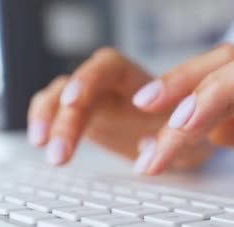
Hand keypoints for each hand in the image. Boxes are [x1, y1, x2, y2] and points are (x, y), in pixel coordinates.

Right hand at [26, 47, 215, 170]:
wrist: (184, 139)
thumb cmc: (189, 130)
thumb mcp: (192, 134)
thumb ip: (173, 135)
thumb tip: (145, 145)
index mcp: (139, 79)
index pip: (109, 64)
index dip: (89, 79)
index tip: (75, 102)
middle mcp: (111, 83)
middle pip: (79, 86)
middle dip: (66, 119)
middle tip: (61, 152)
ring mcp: (93, 98)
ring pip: (60, 98)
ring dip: (50, 123)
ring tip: (52, 156)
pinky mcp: (82, 116)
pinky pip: (53, 112)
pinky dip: (45, 124)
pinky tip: (41, 143)